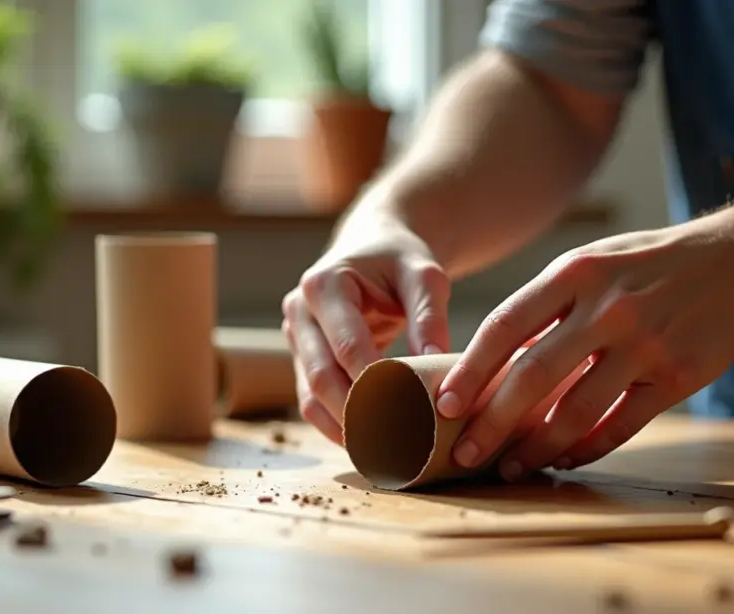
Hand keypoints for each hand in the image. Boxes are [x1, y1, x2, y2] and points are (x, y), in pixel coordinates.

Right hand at [281, 208, 451, 444]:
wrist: (372, 248)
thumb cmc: (400, 259)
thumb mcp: (425, 275)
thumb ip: (430, 316)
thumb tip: (438, 363)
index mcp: (323, 284)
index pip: (347, 346)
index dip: (374, 385)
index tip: (409, 416)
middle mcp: (299, 312)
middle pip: (321, 376)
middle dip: (356, 414)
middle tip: (396, 446)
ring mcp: (296, 338)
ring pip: (310, 396)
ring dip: (342, 428)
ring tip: (381, 455)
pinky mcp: (302, 359)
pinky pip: (312, 400)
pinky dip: (336, 425)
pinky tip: (367, 444)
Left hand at [435, 213, 733, 479]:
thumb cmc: (646, 265)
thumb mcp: (590, 263)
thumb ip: (544, 304)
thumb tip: (487, 360)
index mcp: (574, 273)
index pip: (505, 327)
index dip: (470, 372)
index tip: (443, 405)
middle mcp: (606, 308)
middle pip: (533, 376)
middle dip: (492, 423)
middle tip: (463, 453)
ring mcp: (644, 344)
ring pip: (576, 411)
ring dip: (536, 448)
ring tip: (510, 467)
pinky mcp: (677, 377)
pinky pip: (621, 425)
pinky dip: (587, 449)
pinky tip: (564, 460)